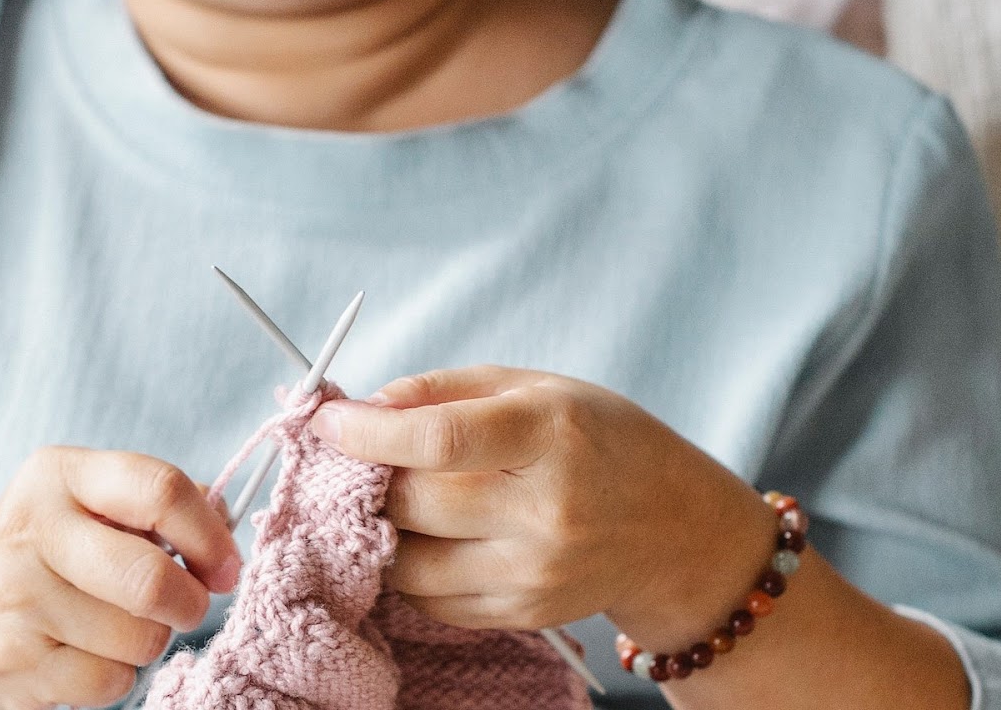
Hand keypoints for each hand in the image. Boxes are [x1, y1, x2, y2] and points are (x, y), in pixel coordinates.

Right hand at [0, 447, 240, 709]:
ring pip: (137, 637)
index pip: (160, 489)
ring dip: (150, 639)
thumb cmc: (59, 554)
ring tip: (123, 624)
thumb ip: (166, 505)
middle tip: (192, 605)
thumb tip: (225, 527)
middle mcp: (28, 529)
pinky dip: (117, 675)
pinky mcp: (9, 661)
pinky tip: (92, 653)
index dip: (210, 533)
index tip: (227, 565)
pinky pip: (109, 681)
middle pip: (150, 576)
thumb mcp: (100, 505)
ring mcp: (12, 598)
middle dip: (190, 601)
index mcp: (59, 474)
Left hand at [308, 366, 776, 648]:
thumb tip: (363, 408)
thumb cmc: (599, 439)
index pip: (439, 442)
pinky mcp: (523, 613)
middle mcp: (545, 510)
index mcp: (550, 435)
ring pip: (407, 561)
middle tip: (351, 455)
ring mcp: (535, 572)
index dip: (367, 433)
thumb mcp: (536, 386)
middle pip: (413, 503)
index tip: (327, 421)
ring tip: (390, 496)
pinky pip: (429, 599)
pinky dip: (409, 565)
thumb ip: (444, 390)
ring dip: (378, 528)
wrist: (673, 527)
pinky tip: (427, 533)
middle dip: (365, 477)